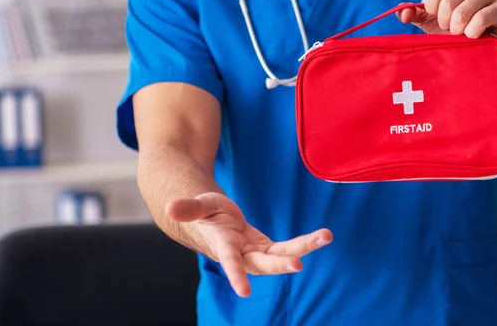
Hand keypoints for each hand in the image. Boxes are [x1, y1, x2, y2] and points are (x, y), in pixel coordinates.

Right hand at [167, 193, 332, 297]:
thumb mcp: (199, 205)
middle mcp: (241, 254)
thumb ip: (189, 208)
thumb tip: (170, 208)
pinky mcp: (266, 247)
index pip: (229, 262)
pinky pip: (288, 248)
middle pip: (263, 263)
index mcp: (222, 245)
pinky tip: (323, 236)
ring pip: (281, 256)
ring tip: (325, 236)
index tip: (242, 292)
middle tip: (298, 265)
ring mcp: (256, 252)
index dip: (235, 275)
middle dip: (279, 265)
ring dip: (303, 247)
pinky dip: (305, 243)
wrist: (213, 221)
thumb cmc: (205, 213)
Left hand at [397, 0, 496, 44]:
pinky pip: (479, 21)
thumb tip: (402, 12)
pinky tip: (473, 35)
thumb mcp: (429, 20)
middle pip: (447, 2)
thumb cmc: (454, 27)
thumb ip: (414, 13)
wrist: (483, 43)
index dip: (431, 8)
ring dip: (457, 30)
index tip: (436, 16)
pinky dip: (470, 34)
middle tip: (451, 27)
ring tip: (461, 31)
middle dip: (444, 22)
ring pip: (462, 13)